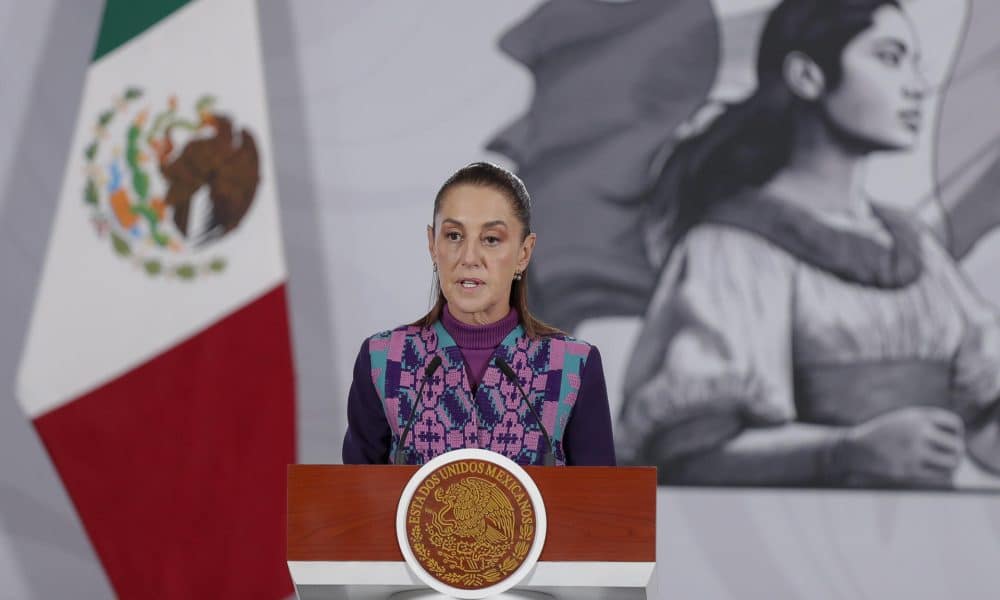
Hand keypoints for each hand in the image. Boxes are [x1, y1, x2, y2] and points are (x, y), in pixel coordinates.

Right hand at [834, 407, 964, 486]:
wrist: (855, 448)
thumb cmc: (884, 434)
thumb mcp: (904, 420)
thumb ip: (928, 424)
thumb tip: (956, 441)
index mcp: (917, 416)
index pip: (954, 424)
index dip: (956, 433)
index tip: (947, 438)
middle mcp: (917, 431)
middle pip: (956, 446)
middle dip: (956, 452)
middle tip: (950, 456)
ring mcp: (914, 451)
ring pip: (952, 462)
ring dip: (953, 465)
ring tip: (946, 466)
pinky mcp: (909, 470)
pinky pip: (939, 475)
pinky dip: (943, 475)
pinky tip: (936, 473)